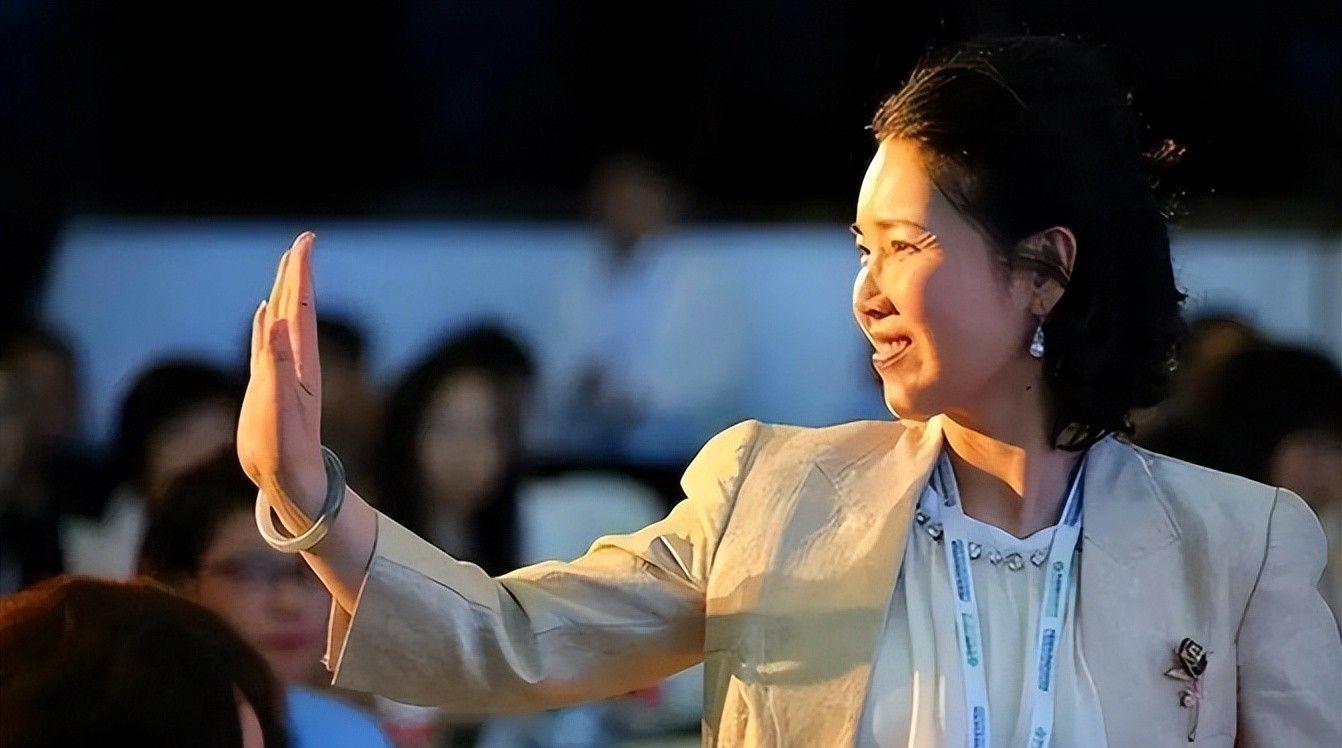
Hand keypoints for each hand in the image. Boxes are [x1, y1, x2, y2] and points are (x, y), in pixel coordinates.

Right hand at [237, 232, 326, 517]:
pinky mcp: (268, 384)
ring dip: (283, 292)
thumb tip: (272, 316)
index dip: (301, 273)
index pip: (300, 306)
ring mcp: (282, 371)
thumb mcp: (278, 404)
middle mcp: (295, 360)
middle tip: (303, 240)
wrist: (289, 480)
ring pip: (281, 320)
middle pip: (295, 306)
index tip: (305, 241)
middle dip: (297, 272)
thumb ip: (275, 361)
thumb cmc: (285, 448)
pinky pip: (266, 343)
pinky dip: (264, 323)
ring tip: (287, 266)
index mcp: (300, 360)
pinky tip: (263, 313)